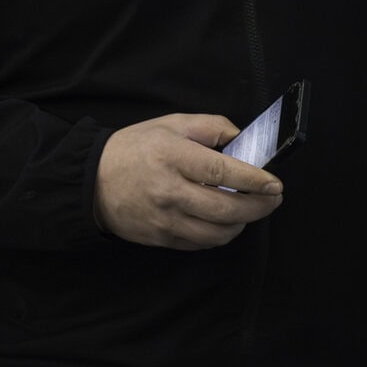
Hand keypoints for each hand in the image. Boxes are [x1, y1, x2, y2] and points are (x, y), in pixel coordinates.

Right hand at [93, 113, 283, 249]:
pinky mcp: (160, 238)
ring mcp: (164, 219)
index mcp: (173, 156)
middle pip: (225, 209)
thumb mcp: (172, 123)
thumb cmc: (135, 148)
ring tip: (251, 210)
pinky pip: (199, 243)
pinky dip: (219, 235)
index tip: (274, 184)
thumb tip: (243, 139)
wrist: (91, 181)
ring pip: (216, 233)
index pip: (221, 172)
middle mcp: (169, 191)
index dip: (253, 180)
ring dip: (242, 224)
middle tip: (273, 200)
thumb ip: (211, 127)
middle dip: (258, 207)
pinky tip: (225, 222)